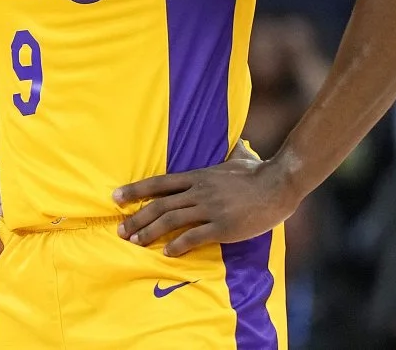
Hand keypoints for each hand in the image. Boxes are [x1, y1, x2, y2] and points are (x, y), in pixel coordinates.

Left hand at [113, 150, 297, 256]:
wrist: (279, 184)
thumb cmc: (259, 172)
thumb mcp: (239, 157)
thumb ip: (232, 152)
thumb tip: (237, 143)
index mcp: (198, 176)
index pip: (159, 183)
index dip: (136, 190)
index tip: (116, 197)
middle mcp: (199, 191)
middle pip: (160, 204)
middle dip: (137, 218)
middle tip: (120, 231)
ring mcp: (210, 208)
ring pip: (172, 220)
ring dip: (150, 232)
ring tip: (136, 243)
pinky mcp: (223, 226)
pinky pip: (194, 236)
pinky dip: (178, 245)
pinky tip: (167, 252)